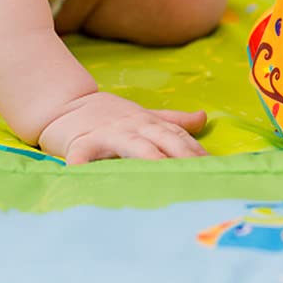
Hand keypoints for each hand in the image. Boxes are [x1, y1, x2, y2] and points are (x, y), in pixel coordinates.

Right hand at [38, 90, 207, 163]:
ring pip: (133, 145)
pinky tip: (87, 178)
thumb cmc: (110, 116)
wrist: (68, 104)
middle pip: (163, 139)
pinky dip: (84, 166)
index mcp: (149, 122)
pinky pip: (82, 154)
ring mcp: (108, 133)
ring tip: (163, 173)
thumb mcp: (144, 116)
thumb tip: (203, 118)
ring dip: (149, 158)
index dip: (196, 150)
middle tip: (199, 174)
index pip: (178, 136)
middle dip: (183, 155)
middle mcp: (134, 126)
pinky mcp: (81, 142)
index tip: (214, 167)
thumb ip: (173, 120)